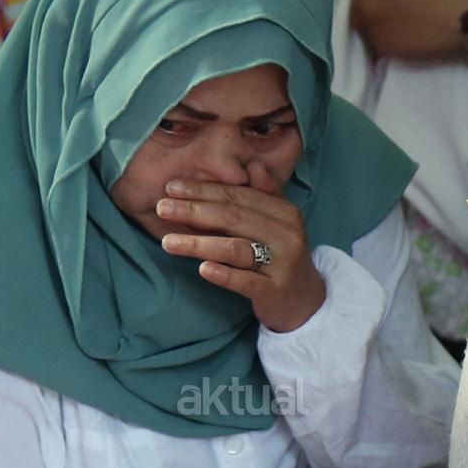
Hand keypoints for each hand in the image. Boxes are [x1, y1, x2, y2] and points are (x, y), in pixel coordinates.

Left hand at [156, 162, 329, 333]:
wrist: (306, 302)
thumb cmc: (282, 258)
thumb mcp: (279, 223)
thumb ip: (266, 194)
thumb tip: (251, 164)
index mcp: (284, 212)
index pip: (238, 196)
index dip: (203, 190)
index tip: (171, 187)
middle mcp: (286, 234)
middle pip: (233, 217)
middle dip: (193, 210)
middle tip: (161, 208)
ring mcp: (282, 263)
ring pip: (235, 248)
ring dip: (198, 243)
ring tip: (167, 242)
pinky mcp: (275, 290)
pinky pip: (246, 281)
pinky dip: (223, 274)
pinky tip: (201, 269)